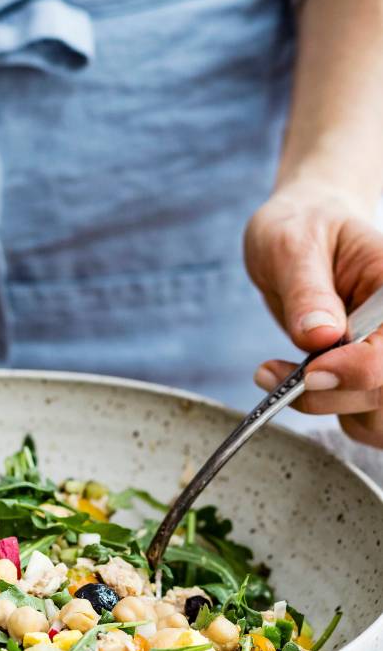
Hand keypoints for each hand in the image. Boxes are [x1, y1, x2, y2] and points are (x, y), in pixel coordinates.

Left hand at [244, 181, 382, 447]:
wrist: (304, 230)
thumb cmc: (301, 226)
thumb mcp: (291, 245)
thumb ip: (307, 291)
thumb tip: (318, 335)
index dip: (357, 371)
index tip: (309, 371)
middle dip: (333, 397)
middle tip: (277, 374)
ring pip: (381, 420)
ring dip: (330, 410)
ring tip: (282, 376)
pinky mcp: (374, 376)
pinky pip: (367, 423)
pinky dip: (331, 413)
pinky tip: (297, 384)